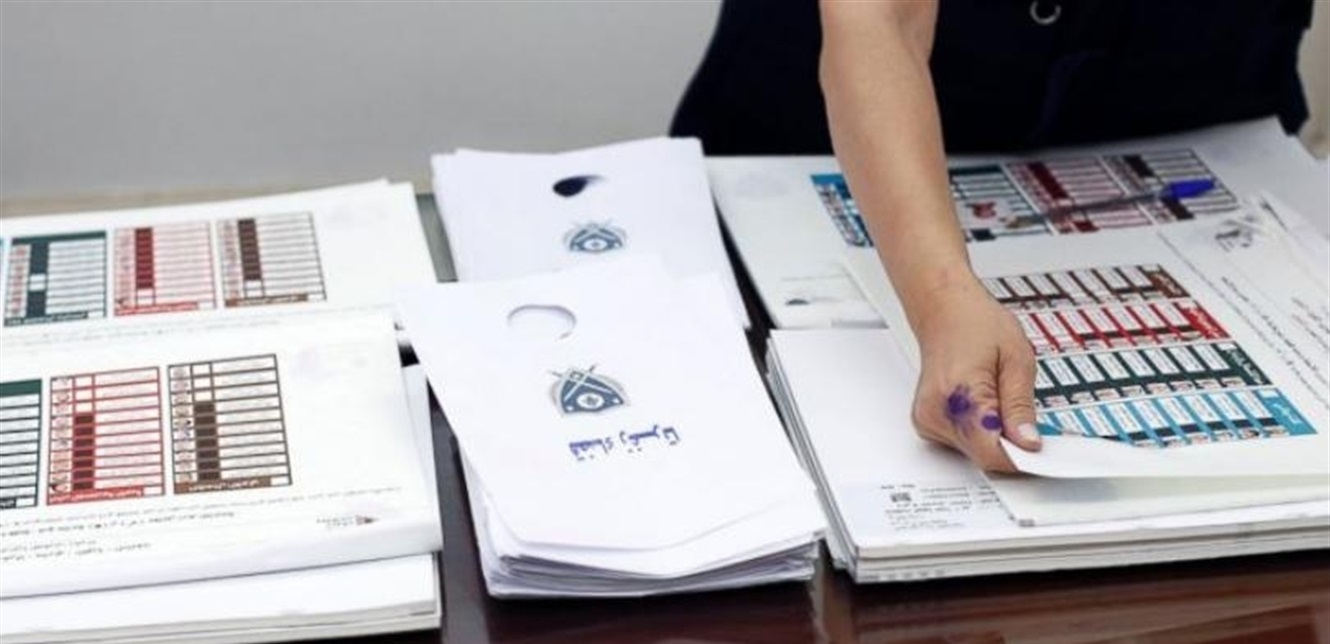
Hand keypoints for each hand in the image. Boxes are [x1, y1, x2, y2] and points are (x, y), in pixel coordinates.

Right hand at [908, 278, 1041, 471]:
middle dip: (1011, 445)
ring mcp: (927, 420)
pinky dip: (981, 432)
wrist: (943, 309)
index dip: (1022, 457)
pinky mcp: (927, 423)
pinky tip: (984, 405)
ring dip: (995, 437)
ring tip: (999, 399)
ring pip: (974, 452)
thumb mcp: (1016, 358)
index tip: (1040, 450)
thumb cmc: (975, 323)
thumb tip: (1028, 442)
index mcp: (958, 396)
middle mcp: (936, 413)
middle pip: (983, 455)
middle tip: (1025, 417)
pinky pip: (963, 443)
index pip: (991, 453)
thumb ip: (1021, 406)